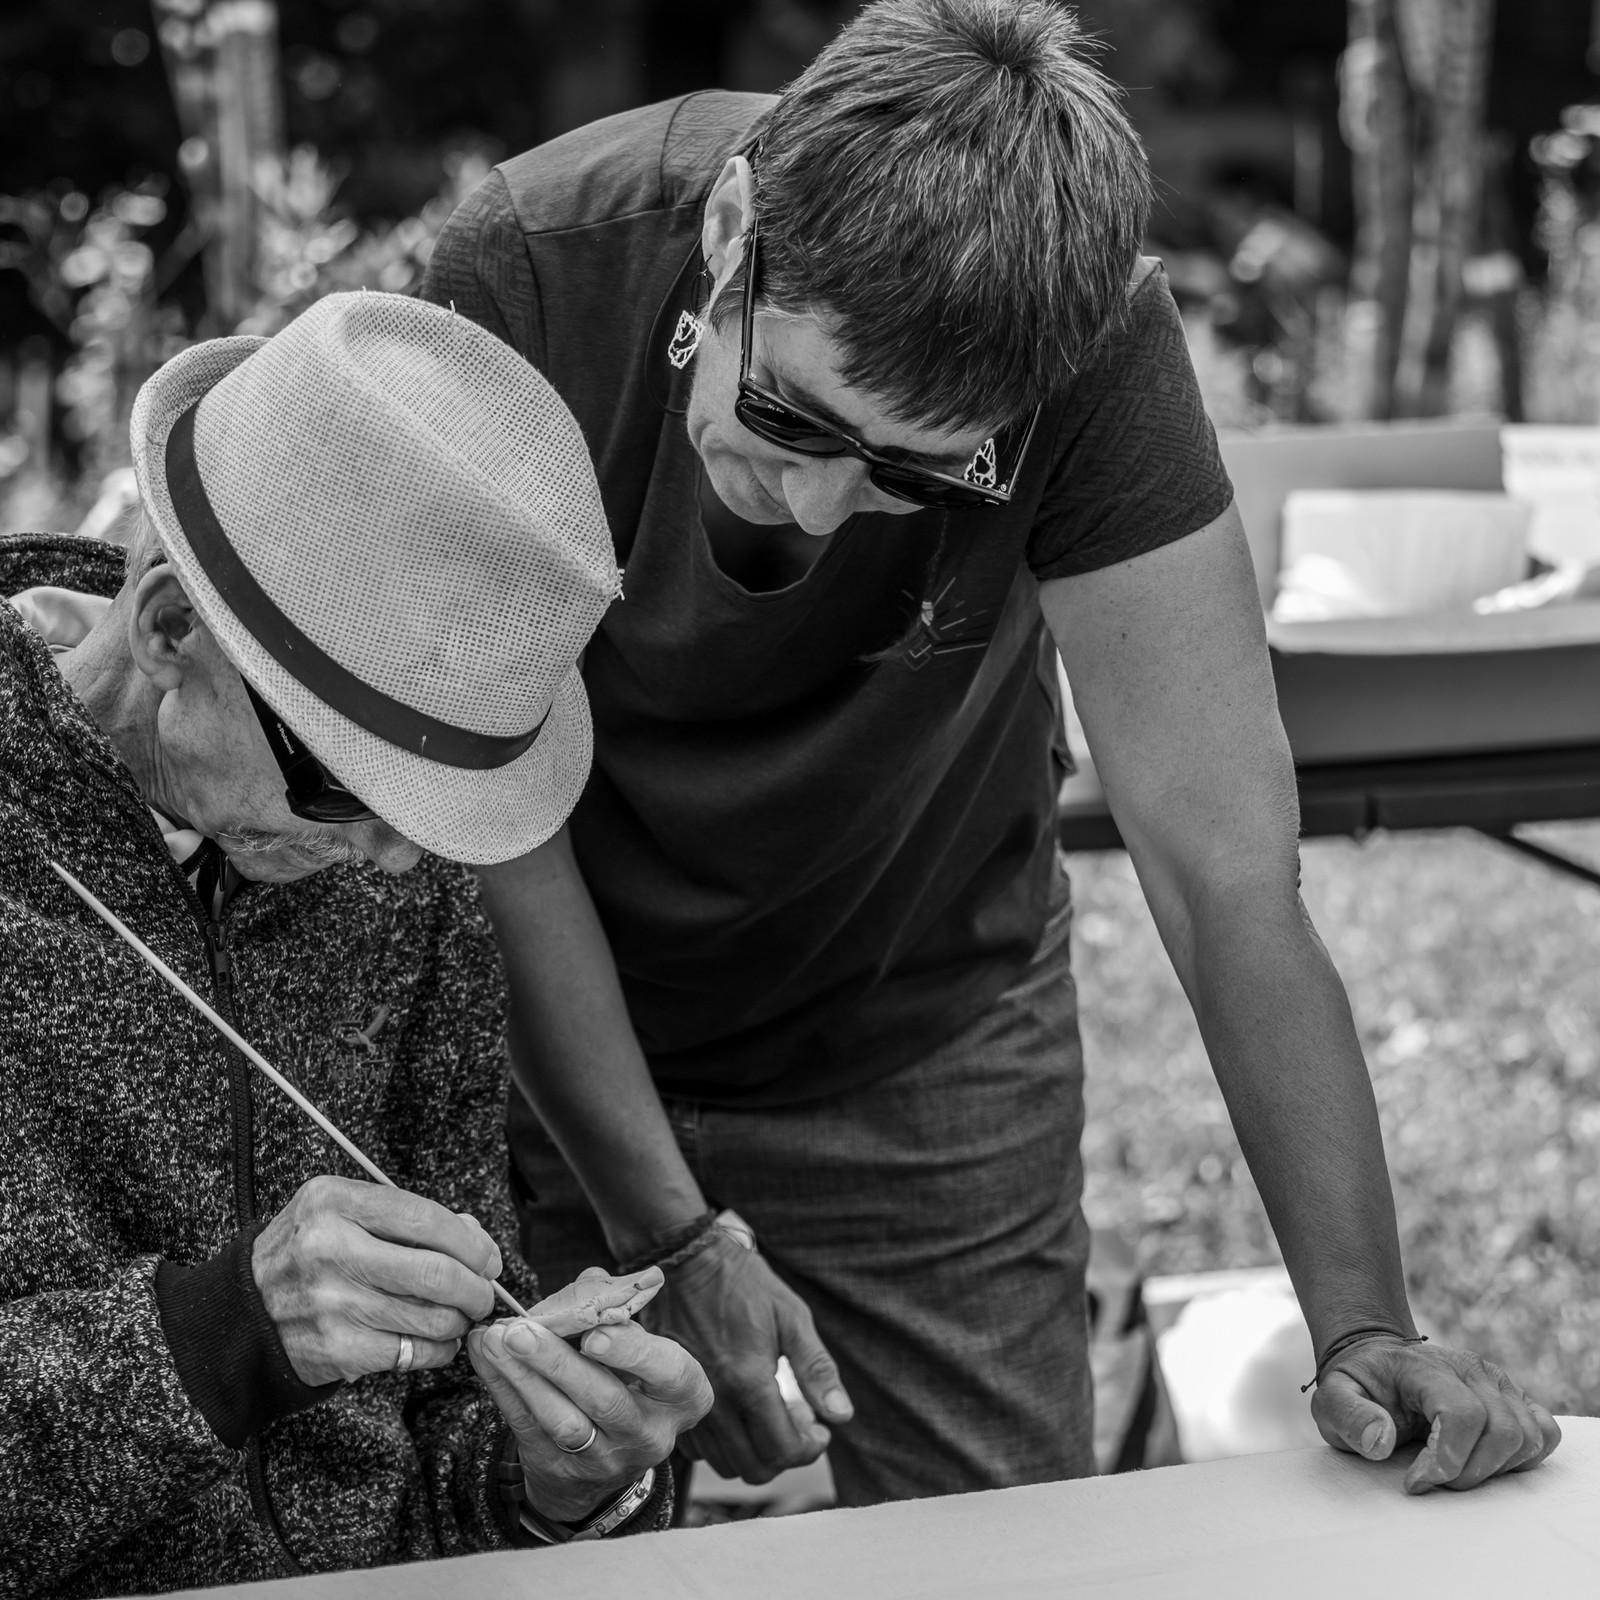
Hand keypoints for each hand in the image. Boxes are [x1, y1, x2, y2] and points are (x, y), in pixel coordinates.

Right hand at [253, 1175, 501, 1385]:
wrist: (242, 1315)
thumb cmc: (306, 1257)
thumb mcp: (340, 1214)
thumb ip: (405, 1218)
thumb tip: (475, 1239)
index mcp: (334, 1202)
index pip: (425, 1218)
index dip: (470, 1242)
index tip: (487, 1257)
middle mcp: (330, 1249)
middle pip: (436, 1272)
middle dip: (476, 1288)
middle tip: (484, 1294)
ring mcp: (332, 1302)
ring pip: (431, 1316)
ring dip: (460, 1321)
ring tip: (461, 1317)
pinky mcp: (336, 1348)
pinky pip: (412, 1352)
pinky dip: (438, 1350)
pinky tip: (437, 1342)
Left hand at [469, 1272, 712, 1523]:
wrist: (607, 1454)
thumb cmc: (627, 1375)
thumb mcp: (638, 1346)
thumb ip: (617, 1310)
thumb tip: (591, 1278)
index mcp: (683, 1395)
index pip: (669, 1373)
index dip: (632, 1354)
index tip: (594, 1334)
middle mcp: (651, 1434)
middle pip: (605, 1399)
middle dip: (558, 1363)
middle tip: (522, 1331)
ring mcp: (607, 1459)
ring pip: (563, 1420)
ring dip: (524, 1377)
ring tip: (496, 1339)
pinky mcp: (564, 1470)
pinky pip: (529, 1428)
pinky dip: (503, 1388)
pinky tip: (485, 1355)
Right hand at [644, 1231, 852, 1484]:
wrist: (683, 1259)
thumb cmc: (742, 1282)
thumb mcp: (791, 1315)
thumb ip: (816, 1369)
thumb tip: (841, 1415)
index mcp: (748, 1382)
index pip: (783, 1450)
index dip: (809, 1450)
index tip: (819, 1432)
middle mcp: (715, 1401)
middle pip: (754, 1468)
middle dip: (784, 1455)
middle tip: (796, 1422)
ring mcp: (688, 1402)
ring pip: (725, 1463)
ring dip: (753, 1451)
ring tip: (767, 1416)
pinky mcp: (669, 1397)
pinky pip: (698, 1447)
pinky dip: (722, 1443)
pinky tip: (737, 1412)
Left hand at [1312, 1337, 1561, 1492]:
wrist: (1379, 1360)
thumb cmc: (1359, 1386)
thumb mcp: (1332, 1399)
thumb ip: (1350, 1417)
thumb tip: (1382, 1441)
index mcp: (1425, 1367)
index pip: (1462, 1414)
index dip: (1447, 1460)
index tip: (1415, 1481)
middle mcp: (1469, 1369)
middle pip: (1502, 1431)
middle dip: (1470, 1472)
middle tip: (1434, 1479)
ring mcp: (1496, 1381)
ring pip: (1527, 1436)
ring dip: (1496, 1469)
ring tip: (1456, 1470)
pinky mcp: (1513, 1397)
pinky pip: (1544, 1432)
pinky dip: (1524, 1457)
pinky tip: (1486, 1461)